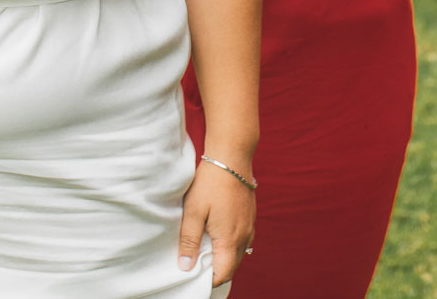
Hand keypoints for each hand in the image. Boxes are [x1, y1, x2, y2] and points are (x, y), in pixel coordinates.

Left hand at [179, 156, 256, 285]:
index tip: (194, 275)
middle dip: (216, 270)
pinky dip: (231, 244)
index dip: (209, 280)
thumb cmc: (211, 183)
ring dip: (224, 257)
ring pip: (239, 253)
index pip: (224, 274)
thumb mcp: (193, 211)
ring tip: (205, 249)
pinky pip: (243, 240)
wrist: (231, 157)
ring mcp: (250, 226)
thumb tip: (185, 267)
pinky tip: (217, 234)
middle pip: (232, 266)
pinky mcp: (250, 217)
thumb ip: (189, 241)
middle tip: (197, 263)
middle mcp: (245, 236)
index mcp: (230, 239)